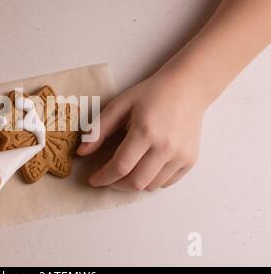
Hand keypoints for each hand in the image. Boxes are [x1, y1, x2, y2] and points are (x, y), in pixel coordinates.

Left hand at [77, 66, 208, 190]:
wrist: (187, 88)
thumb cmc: (151, 94)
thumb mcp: (120, 105)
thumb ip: (99, 129)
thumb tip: (82, 152)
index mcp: (145, 131)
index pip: (120, 166)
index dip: (103, 177)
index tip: (94, 179)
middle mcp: (165, 146)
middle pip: (136, 182)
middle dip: (116, 185)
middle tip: (108, 178)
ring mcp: (181, 155)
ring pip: (151, 186)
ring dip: (133, 184)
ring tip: (126, 172)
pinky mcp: (190, 160)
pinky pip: (166, 183)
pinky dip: (152, 181)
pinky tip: (144, 169)